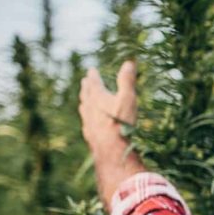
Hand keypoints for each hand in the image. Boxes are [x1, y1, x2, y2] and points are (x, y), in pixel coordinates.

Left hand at [79, 61, 144, 205]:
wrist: (111, 152)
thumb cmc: (121, 124)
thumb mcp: (128, 99)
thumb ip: (127, 81)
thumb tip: (129, 62)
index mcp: (98, 98)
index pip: (94, 83)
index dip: (93, 76)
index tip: (91, 70)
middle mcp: (90, 109)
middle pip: (86, 95)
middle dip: (86, 88)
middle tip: (85, 82)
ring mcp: (88, 123)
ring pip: (84, 110)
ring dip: (84, 103)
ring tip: (84, 100)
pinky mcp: (90, 136)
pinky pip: (87, 124)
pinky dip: (87, 120)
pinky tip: (88, 124)